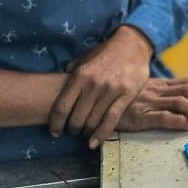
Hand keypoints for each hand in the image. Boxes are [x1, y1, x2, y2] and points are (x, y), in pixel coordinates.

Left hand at [49, 25, 151, 144]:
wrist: (132, 44)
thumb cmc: (106, 53)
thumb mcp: (83, 59)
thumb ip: (71, 72)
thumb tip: (59, 84)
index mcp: (79, 76)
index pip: (61, 107)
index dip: (56, 123)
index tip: (55, 131)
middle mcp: (93, 85)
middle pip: (76, 118)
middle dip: (72, 130)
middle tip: (73, 132)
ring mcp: (110, 90)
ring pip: (92, 121)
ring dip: (86, 132)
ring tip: (85, 134)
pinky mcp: (126, 95)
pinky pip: (111, 119)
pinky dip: (101, 134)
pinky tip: (94, 143)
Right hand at [117, 78, 187, 133]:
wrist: (94, 103)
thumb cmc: (119, 100)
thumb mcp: (141, 92)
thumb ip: (158, 94)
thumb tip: (178, 102)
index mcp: (158, 84)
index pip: (186, 83)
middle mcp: (156, 91)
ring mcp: (148, 102)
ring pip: (180, 103)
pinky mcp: (140, 116)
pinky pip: (163, 117)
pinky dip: (179, 121)